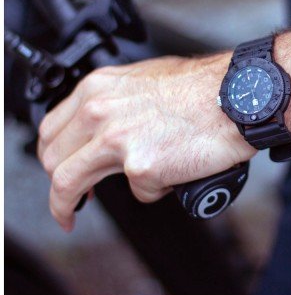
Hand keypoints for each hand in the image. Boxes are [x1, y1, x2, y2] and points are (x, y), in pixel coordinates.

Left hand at [38, 54, 255, 230]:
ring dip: (68, 205)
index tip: (62, 167)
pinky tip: (170, 176)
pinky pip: (138, 192)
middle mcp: (100, 112)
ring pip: (69, 184)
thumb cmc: (200, 87)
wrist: (235, 95)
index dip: (55, 153)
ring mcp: (117, 140)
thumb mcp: (142, 80)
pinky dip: (152, 190)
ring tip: (74, 214)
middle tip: (68, 197)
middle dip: (56, 184)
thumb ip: (116, 102)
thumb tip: (108, 125)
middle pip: (54, 159)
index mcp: (98, 88)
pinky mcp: (142, 167)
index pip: (52, 128)